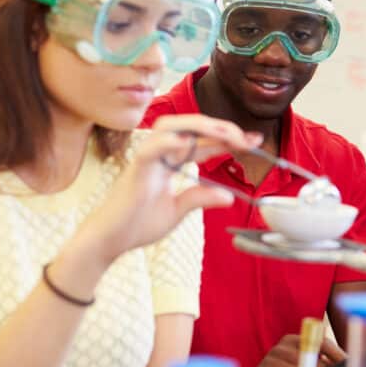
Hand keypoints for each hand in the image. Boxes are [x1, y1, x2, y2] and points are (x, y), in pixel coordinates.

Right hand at [81, 114, 261, 264]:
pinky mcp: (134, 170)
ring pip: (170, 127)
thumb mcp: (177, 211)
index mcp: (170, 161)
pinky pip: (150, 150)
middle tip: (246, 138)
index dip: (228, 138)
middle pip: (189, 126)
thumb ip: (200, 198)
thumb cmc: (136, 224)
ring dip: (199, 126)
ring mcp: (146, 159)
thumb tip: (229, 197)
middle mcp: (159, 154)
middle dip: (219, 127)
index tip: (255, 140)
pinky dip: (167, 144)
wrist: (109, 240)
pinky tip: (186, 143)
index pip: (203, 142)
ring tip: (226, 133)